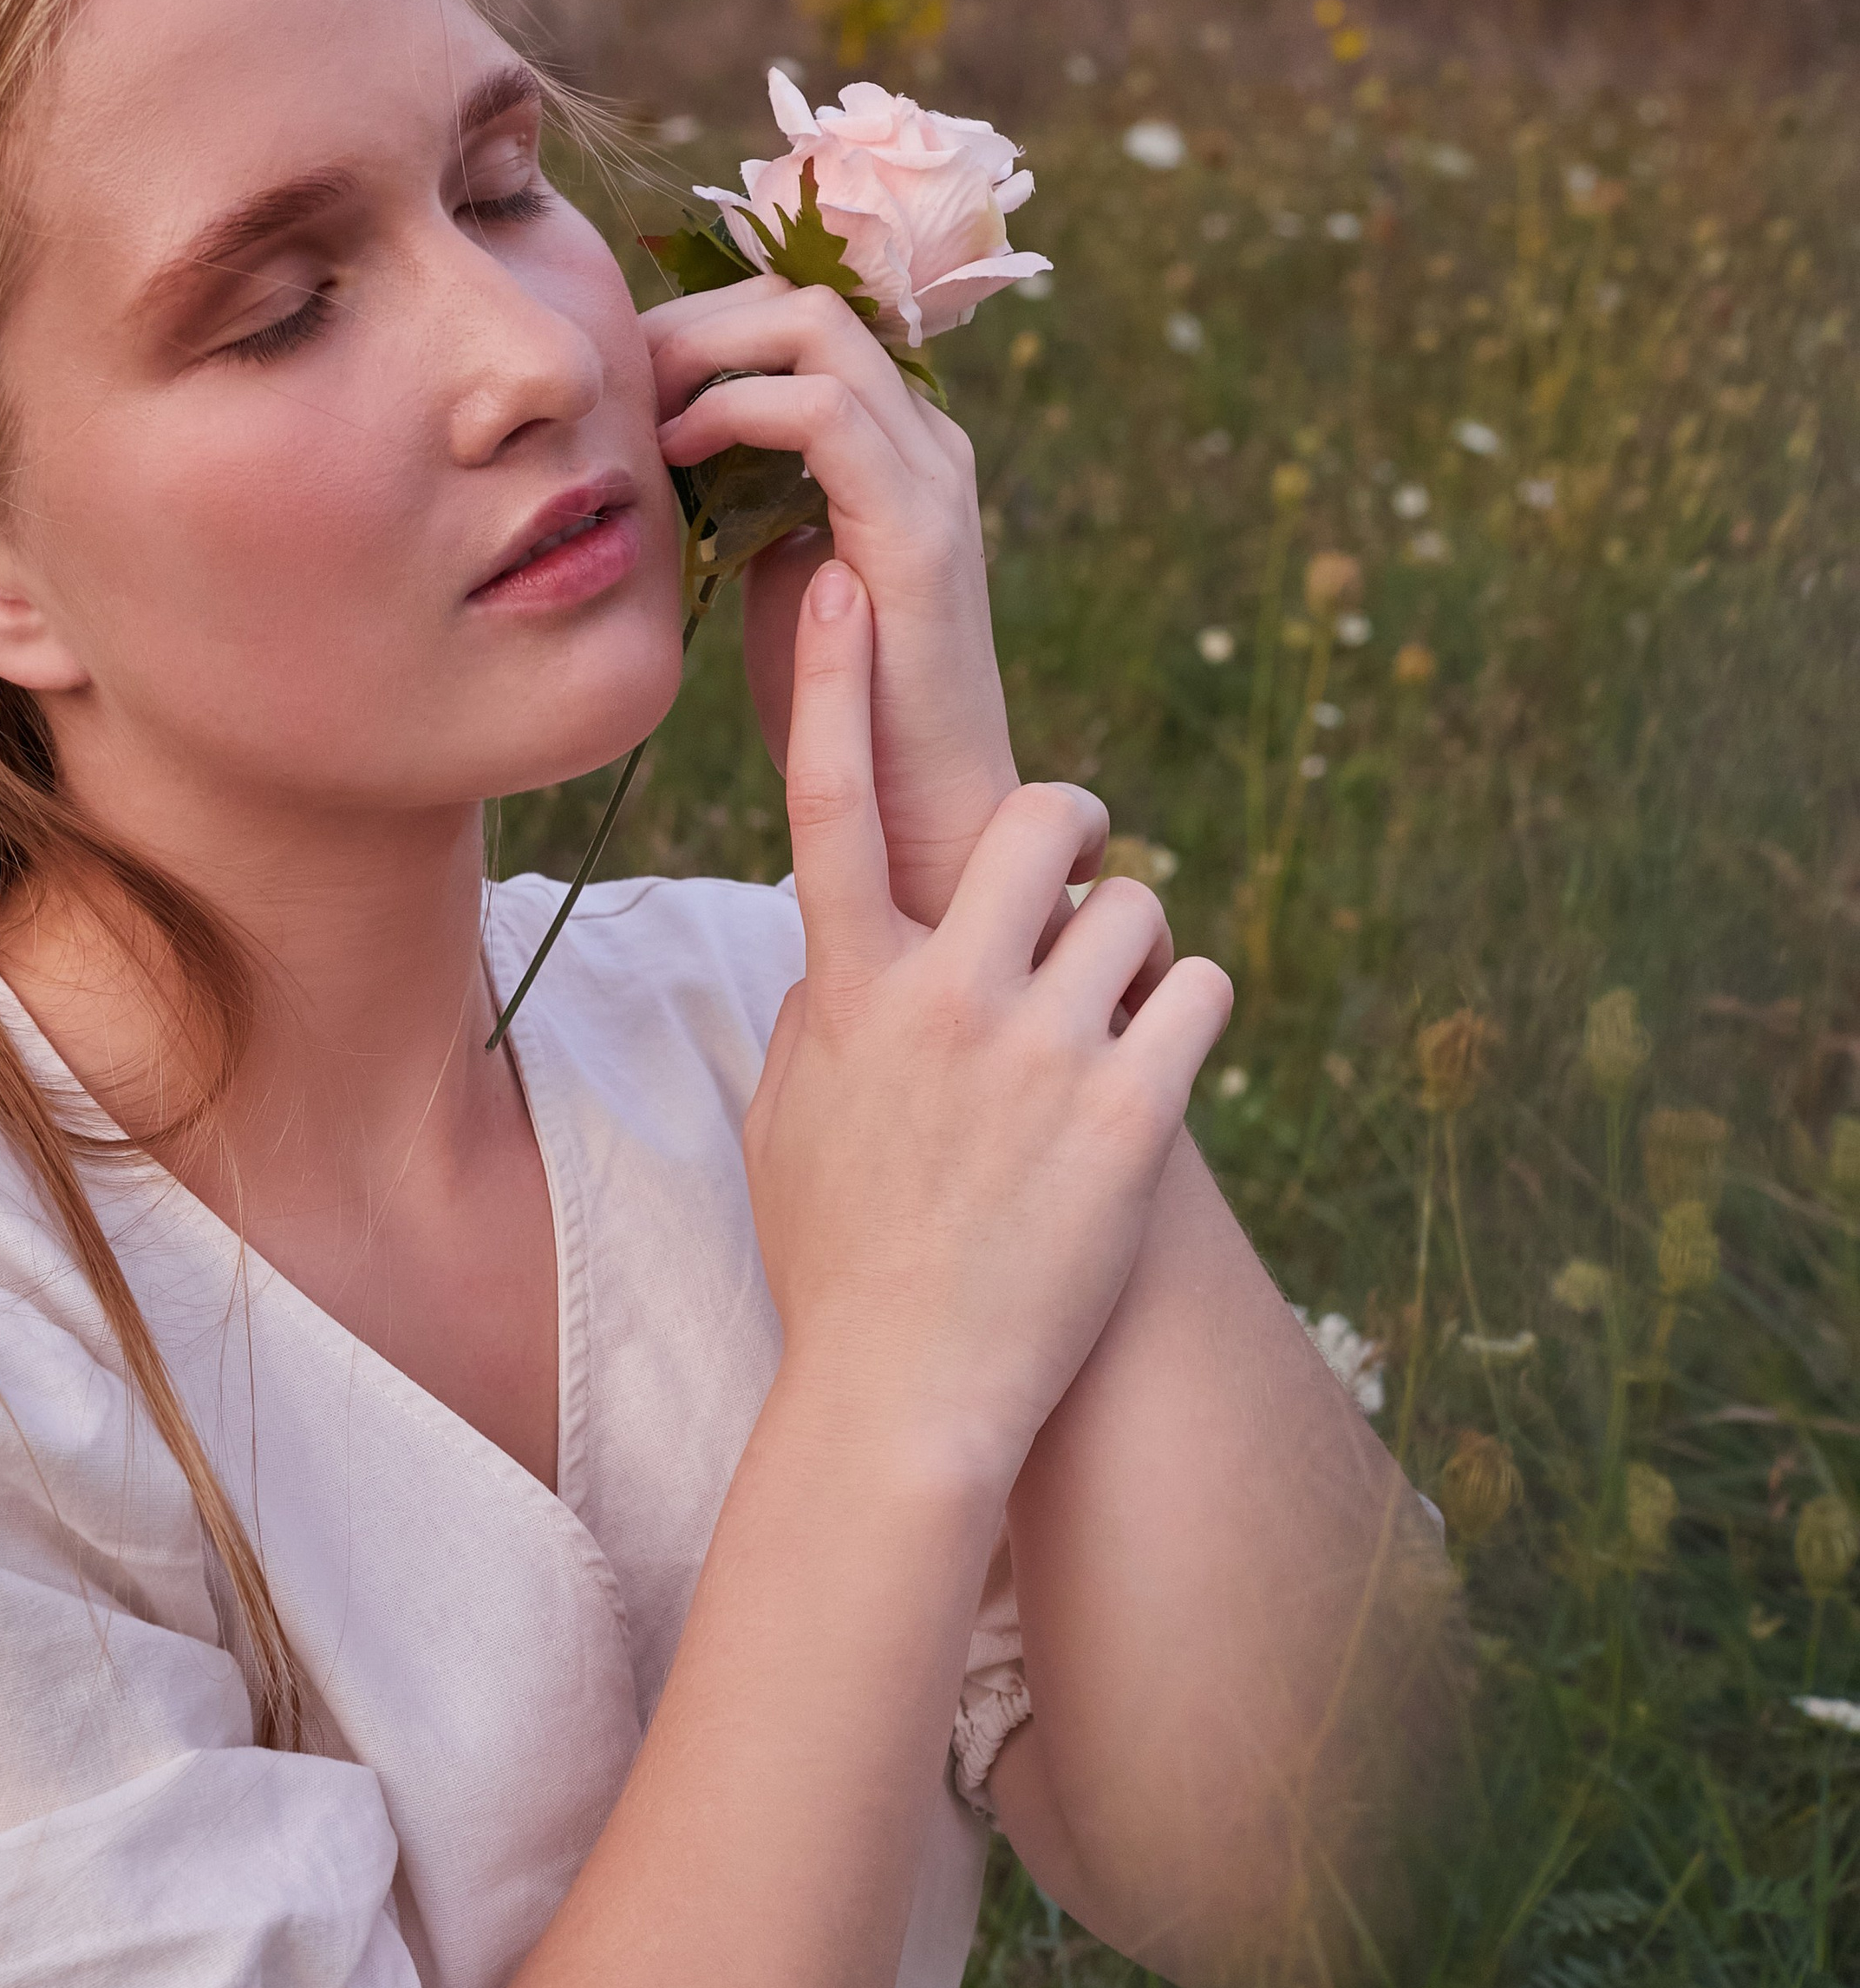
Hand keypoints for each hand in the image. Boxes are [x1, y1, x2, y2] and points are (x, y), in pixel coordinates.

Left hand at [644, 277, 1016, 925]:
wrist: (918, 818)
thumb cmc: (841, 711)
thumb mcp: (776, 571)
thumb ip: (745, 498)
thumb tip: (664, 443)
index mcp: (898, 444)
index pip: (802, 321)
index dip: (705, 322)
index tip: (624, 369)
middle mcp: (926, 440)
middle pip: (807, 299)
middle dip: (694, 318)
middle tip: (617, 371)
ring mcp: (930, 476)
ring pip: (816, 327)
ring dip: (704, 348)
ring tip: (638, 402)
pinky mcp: (915, 528)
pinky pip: (822, 412)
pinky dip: (734, 408)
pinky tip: (675, 451)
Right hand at [745, 558, 1232, 1504]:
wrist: (908, 1397)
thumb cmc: (840, 1257)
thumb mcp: (789, 1115)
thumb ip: (820, 1005)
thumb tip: (841, 942)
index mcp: (845, 987)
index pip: (827, 805)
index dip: (829, 687)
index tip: (837, 590)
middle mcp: (939, 998)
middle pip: (1049, 817)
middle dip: (1079, 836)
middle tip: (1077, 890)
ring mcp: (1036, 1052)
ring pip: (1138, 905)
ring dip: (1133, 954)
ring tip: (1102, 1035)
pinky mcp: (1129, 1112)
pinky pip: (1198, 989)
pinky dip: (1185, 1021)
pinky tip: (1149, 1080)